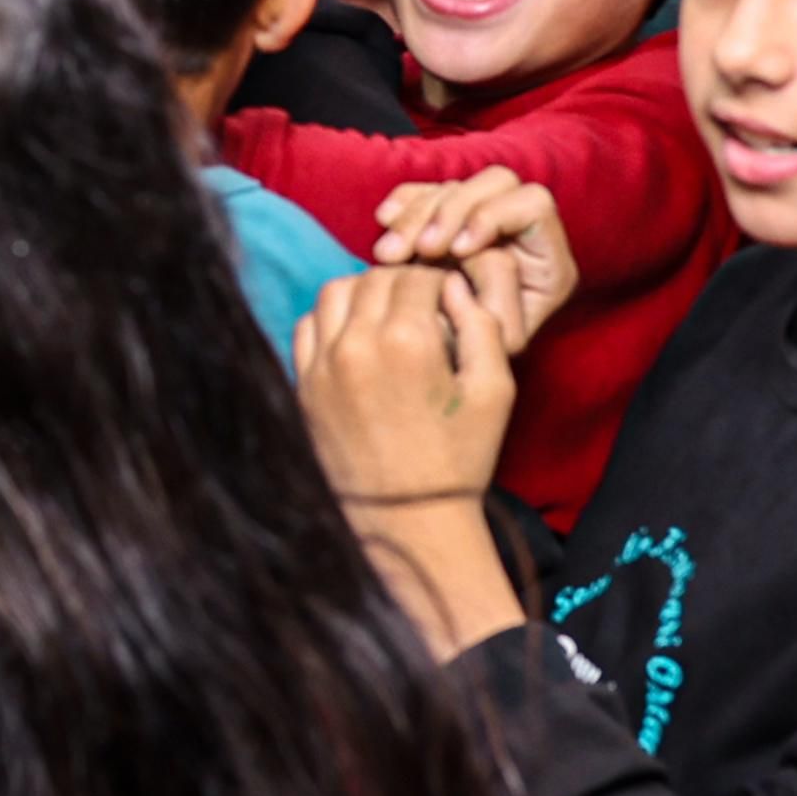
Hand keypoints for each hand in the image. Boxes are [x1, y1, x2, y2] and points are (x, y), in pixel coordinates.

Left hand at [294, 264, 516, 510]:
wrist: (408, 518)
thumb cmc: (461, 457)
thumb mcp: (495, 390)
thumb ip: (481, 325)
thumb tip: (453, 284)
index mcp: (408, 341)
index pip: (416, 277)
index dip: (437, 280)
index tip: (445, 295)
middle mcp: (357, 344)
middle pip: (374, 278)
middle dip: (401, 282)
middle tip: (419, 302)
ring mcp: (322, 364)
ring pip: (334, 291)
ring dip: (361, 291)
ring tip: (385, 312)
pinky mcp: (302, 384)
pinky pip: (307, 325)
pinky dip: (330, 318)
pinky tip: (353, 334)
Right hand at [371, 167, 578, 355]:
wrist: (442, 379)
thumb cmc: (478, 365)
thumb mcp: (495, 343)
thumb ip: (489, 307)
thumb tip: (458, 276)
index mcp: (549, 263)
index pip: (533, 204)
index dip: (492, 217)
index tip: (457, 251)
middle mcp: (521, 235)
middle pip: (495, 182)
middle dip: (450, 210)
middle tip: (421, 249)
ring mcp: (480, 223)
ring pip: (455, 185)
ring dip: (417, 214)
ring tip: (387, 254)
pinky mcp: (446, 222)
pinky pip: (424, 191)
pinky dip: (402, 203)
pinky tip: (383, 222)